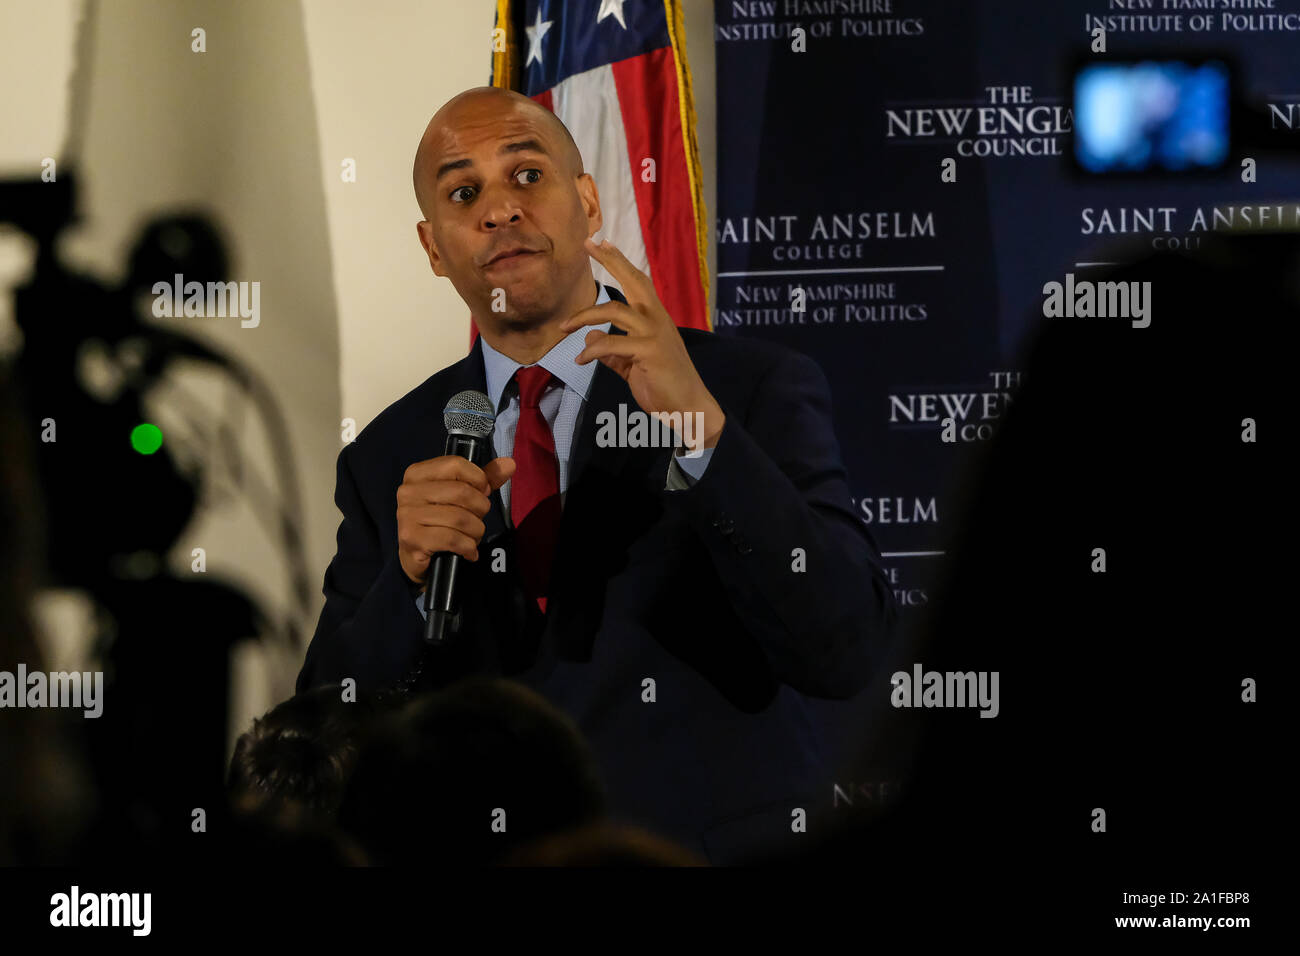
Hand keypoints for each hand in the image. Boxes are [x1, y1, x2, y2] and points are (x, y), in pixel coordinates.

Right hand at [396, 455, 514, 588]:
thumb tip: (509, 464)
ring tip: (472, 536)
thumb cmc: (440, 520)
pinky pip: (453, 539)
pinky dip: (468, 547)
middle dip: (480, 508)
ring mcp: (407, 515)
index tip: (482, 492)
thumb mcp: (460, 496)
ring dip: (476, 531)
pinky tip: (468, 551)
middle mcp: (408, 492)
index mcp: (417, 474)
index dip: (478, 479)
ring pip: (460, 518)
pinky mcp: (412, 539)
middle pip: (461, 492)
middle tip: (478, 518)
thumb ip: (485, 479)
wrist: (415, 556)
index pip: (456, 464)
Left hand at [560, 237, 724, 449]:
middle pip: (633, 280)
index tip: (601, 242)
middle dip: (610, 261)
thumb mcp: (632, 365)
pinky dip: (591, 351)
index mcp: (656, 319)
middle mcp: (657, 319)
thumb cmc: (664, 386)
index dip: (619, 261)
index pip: (638, 282)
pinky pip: (610, 343)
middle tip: (588, 243)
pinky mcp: (649, 351)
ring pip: (613, 310)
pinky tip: (580, 361)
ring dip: (583, 316)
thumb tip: (590, 336)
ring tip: (563, 328)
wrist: (689, 409)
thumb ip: (612, 351)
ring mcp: (654, 333)